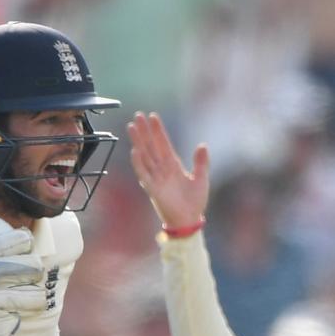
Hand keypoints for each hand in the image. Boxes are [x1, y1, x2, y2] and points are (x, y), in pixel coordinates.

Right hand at [127, 112, 211, 231]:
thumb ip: (201, 162)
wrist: (190, 220)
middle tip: (138, 115)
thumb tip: (202, 145)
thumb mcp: (201, 179)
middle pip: (151, 145)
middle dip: (145, 130)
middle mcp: (162, 169)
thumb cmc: (195, 202)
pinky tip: (135, 150)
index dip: (158, 130)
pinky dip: (139, 163)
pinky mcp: (153, 189)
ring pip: (145, 155)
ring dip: (138, 141)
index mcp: (173, 165)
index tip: (153, 117)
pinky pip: (144, 174)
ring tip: (132, 126)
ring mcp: (156, 178)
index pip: (164, 143)